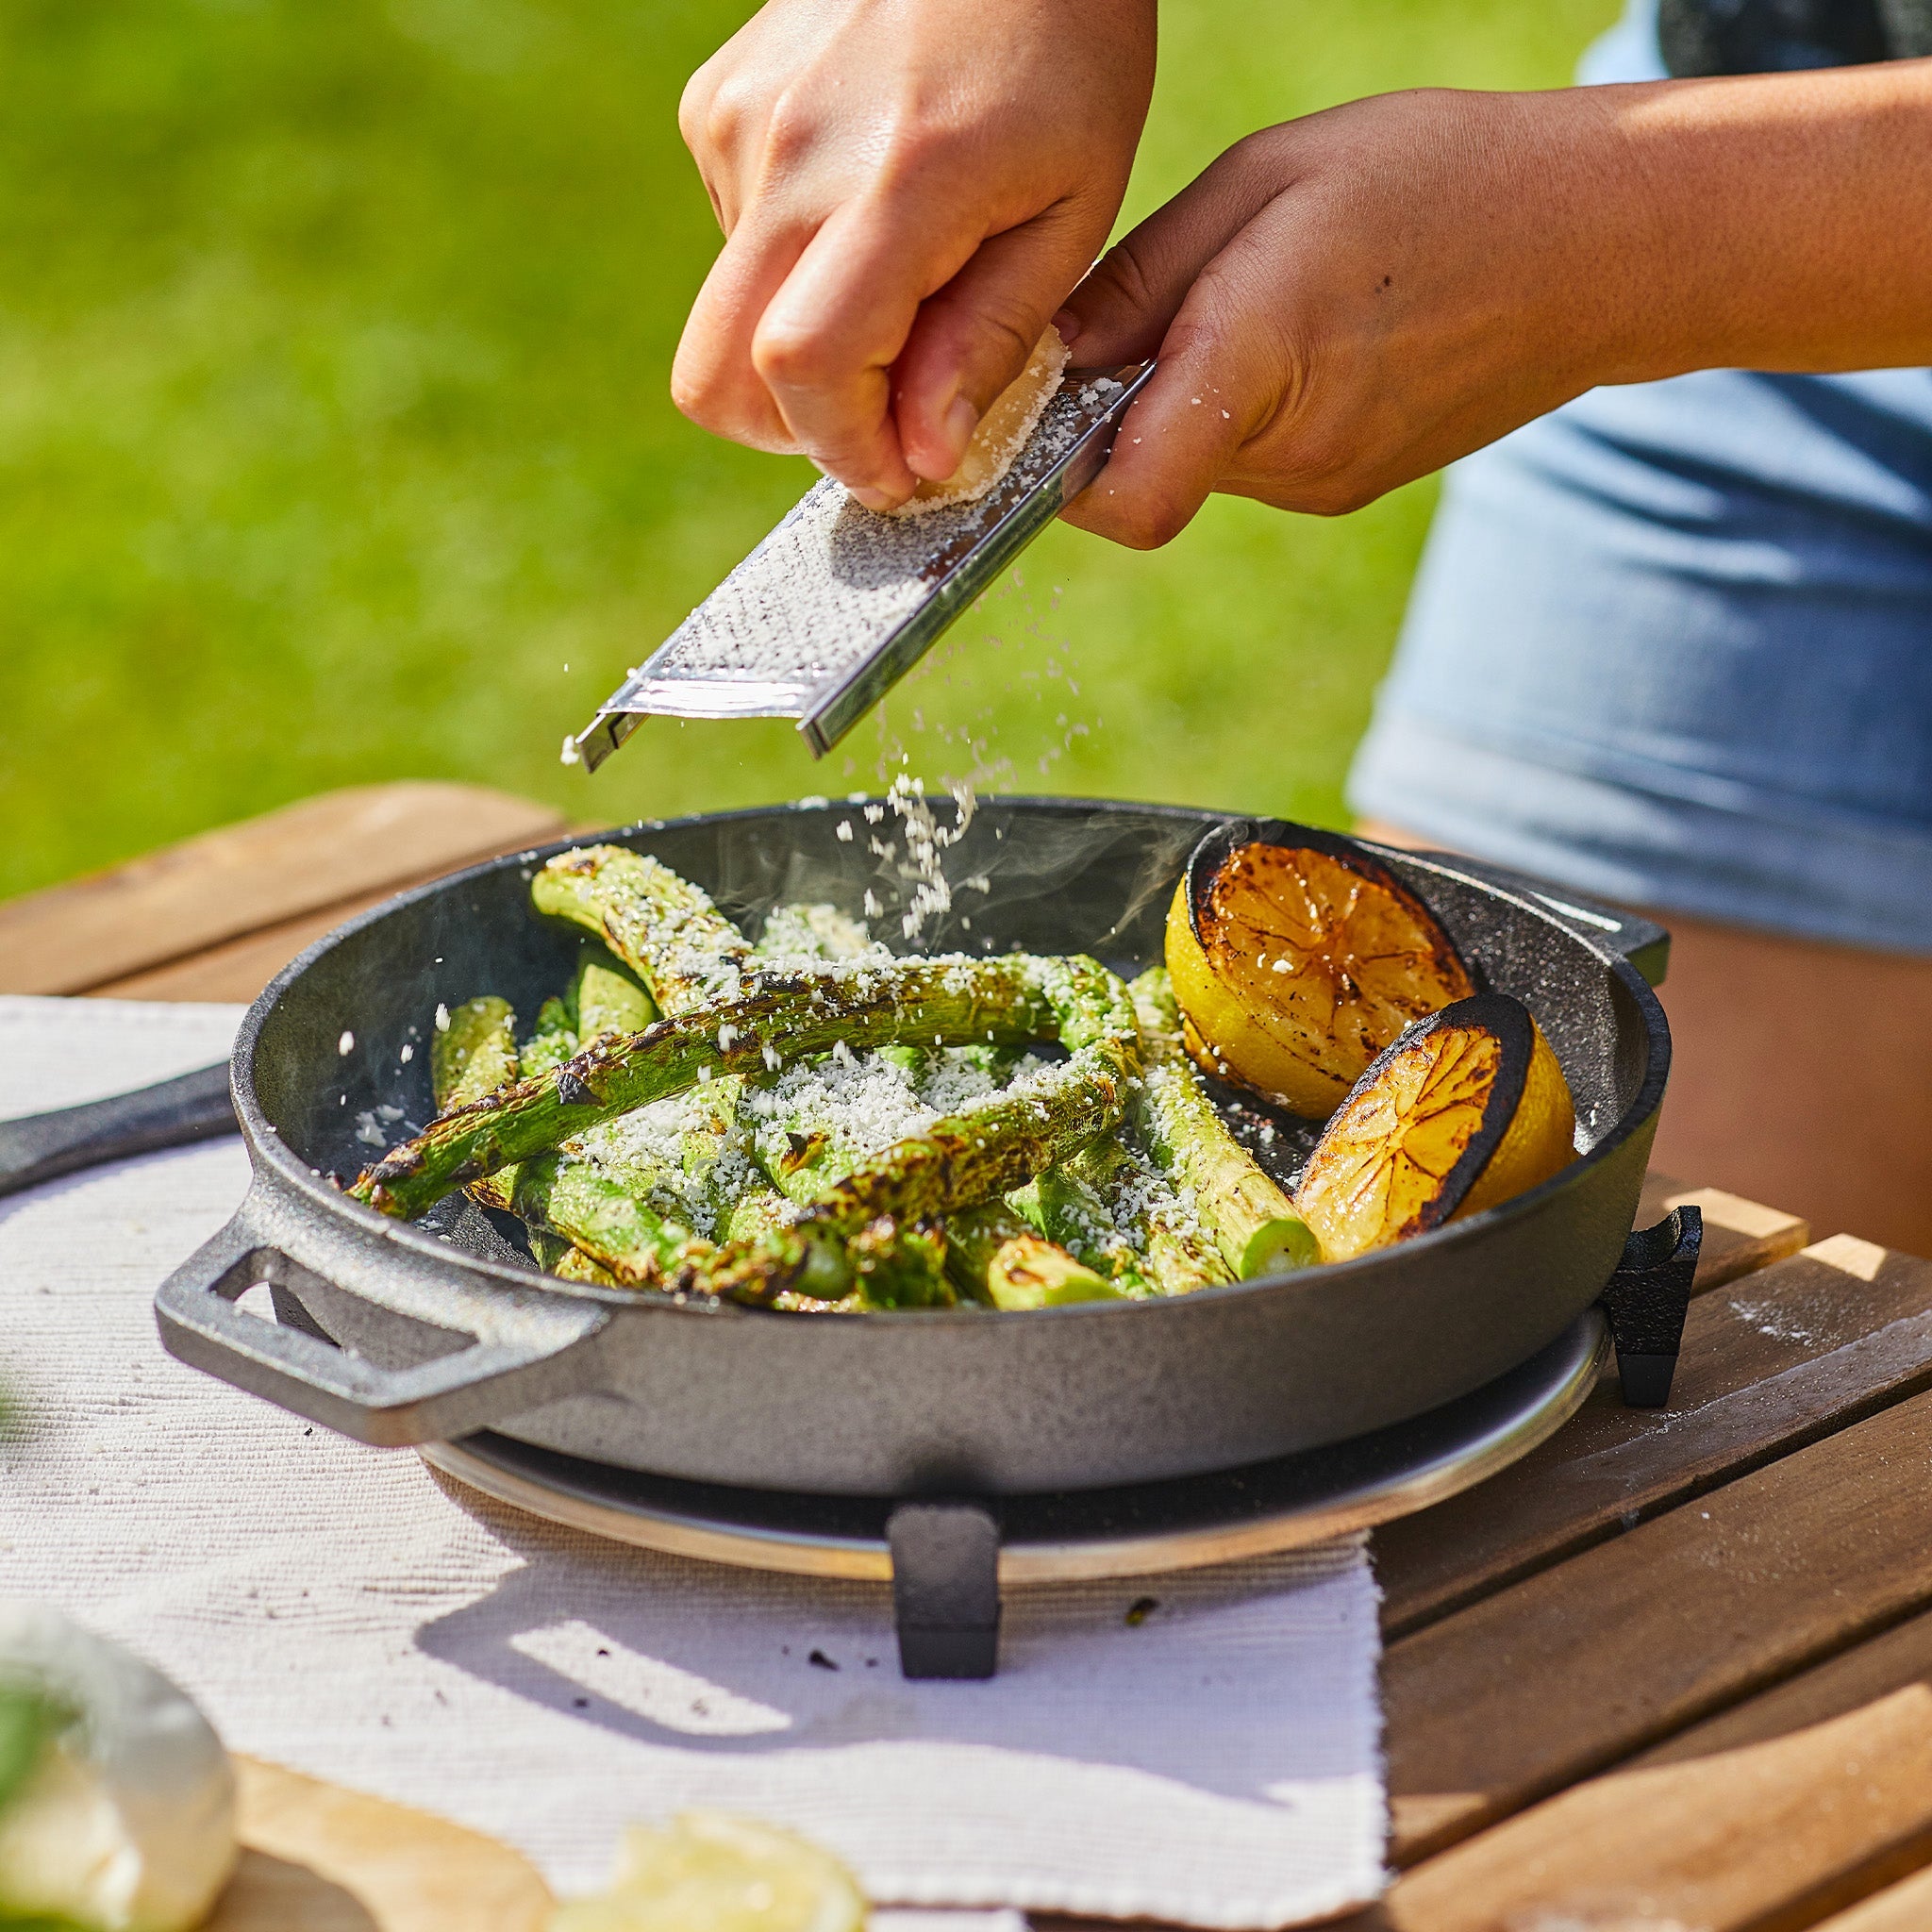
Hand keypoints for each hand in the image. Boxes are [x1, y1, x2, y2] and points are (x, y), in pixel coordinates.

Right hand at [672, 0, 1156, 508]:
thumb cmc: (1066, 51)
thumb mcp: (1070, 209)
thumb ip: (990, 340)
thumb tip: (921, 456)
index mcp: (899, 181)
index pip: (806, 368)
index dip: (844, 450)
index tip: (901, 474)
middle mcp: (791, 151)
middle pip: (716, 376)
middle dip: (797, 431)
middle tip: (886, 418)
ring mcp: (737, 123)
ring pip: (727, 322)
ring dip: (807, 345)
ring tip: (904, 280)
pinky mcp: (716, 107)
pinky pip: (733, 247)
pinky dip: (793, 272)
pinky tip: (866, 213)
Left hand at [1058, 64, 1931, 545]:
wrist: (1604, 248)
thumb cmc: (1438, 179)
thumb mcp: (1267, 180)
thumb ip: (1143, 279)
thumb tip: (1048, 357)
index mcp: (1257, 362)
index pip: (1119, 497)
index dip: (1060, 469)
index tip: (1050, 401)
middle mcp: (1288, 454)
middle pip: (1140, 470)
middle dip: (1123, 402)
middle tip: (1174, 300)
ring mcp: (1323, 485)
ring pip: (1195, 461)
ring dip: (1191, 396)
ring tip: (1265, 299)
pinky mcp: (1349, 488)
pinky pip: (1253, 459)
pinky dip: (1247, 407)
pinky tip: (1312, 332)